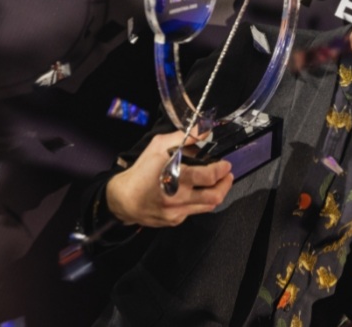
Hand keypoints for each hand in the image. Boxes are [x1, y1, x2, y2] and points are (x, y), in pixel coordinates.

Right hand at [106, 130, 233, 226]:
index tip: (225, 164)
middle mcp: (178, 197)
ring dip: (217, 193)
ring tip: (218, 183)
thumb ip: (184, 137)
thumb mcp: (159, 146)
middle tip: (228, 175)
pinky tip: (197, 192)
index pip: (208, 177)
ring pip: (208, 206)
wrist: (123, 199)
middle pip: (214, 196)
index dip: (221, 170)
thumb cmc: (141, 171)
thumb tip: (204, 130)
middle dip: (226, 184)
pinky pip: (195, 211)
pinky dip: (200, 201)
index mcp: (175, 177)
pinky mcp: (175, 220)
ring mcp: (178, 212)